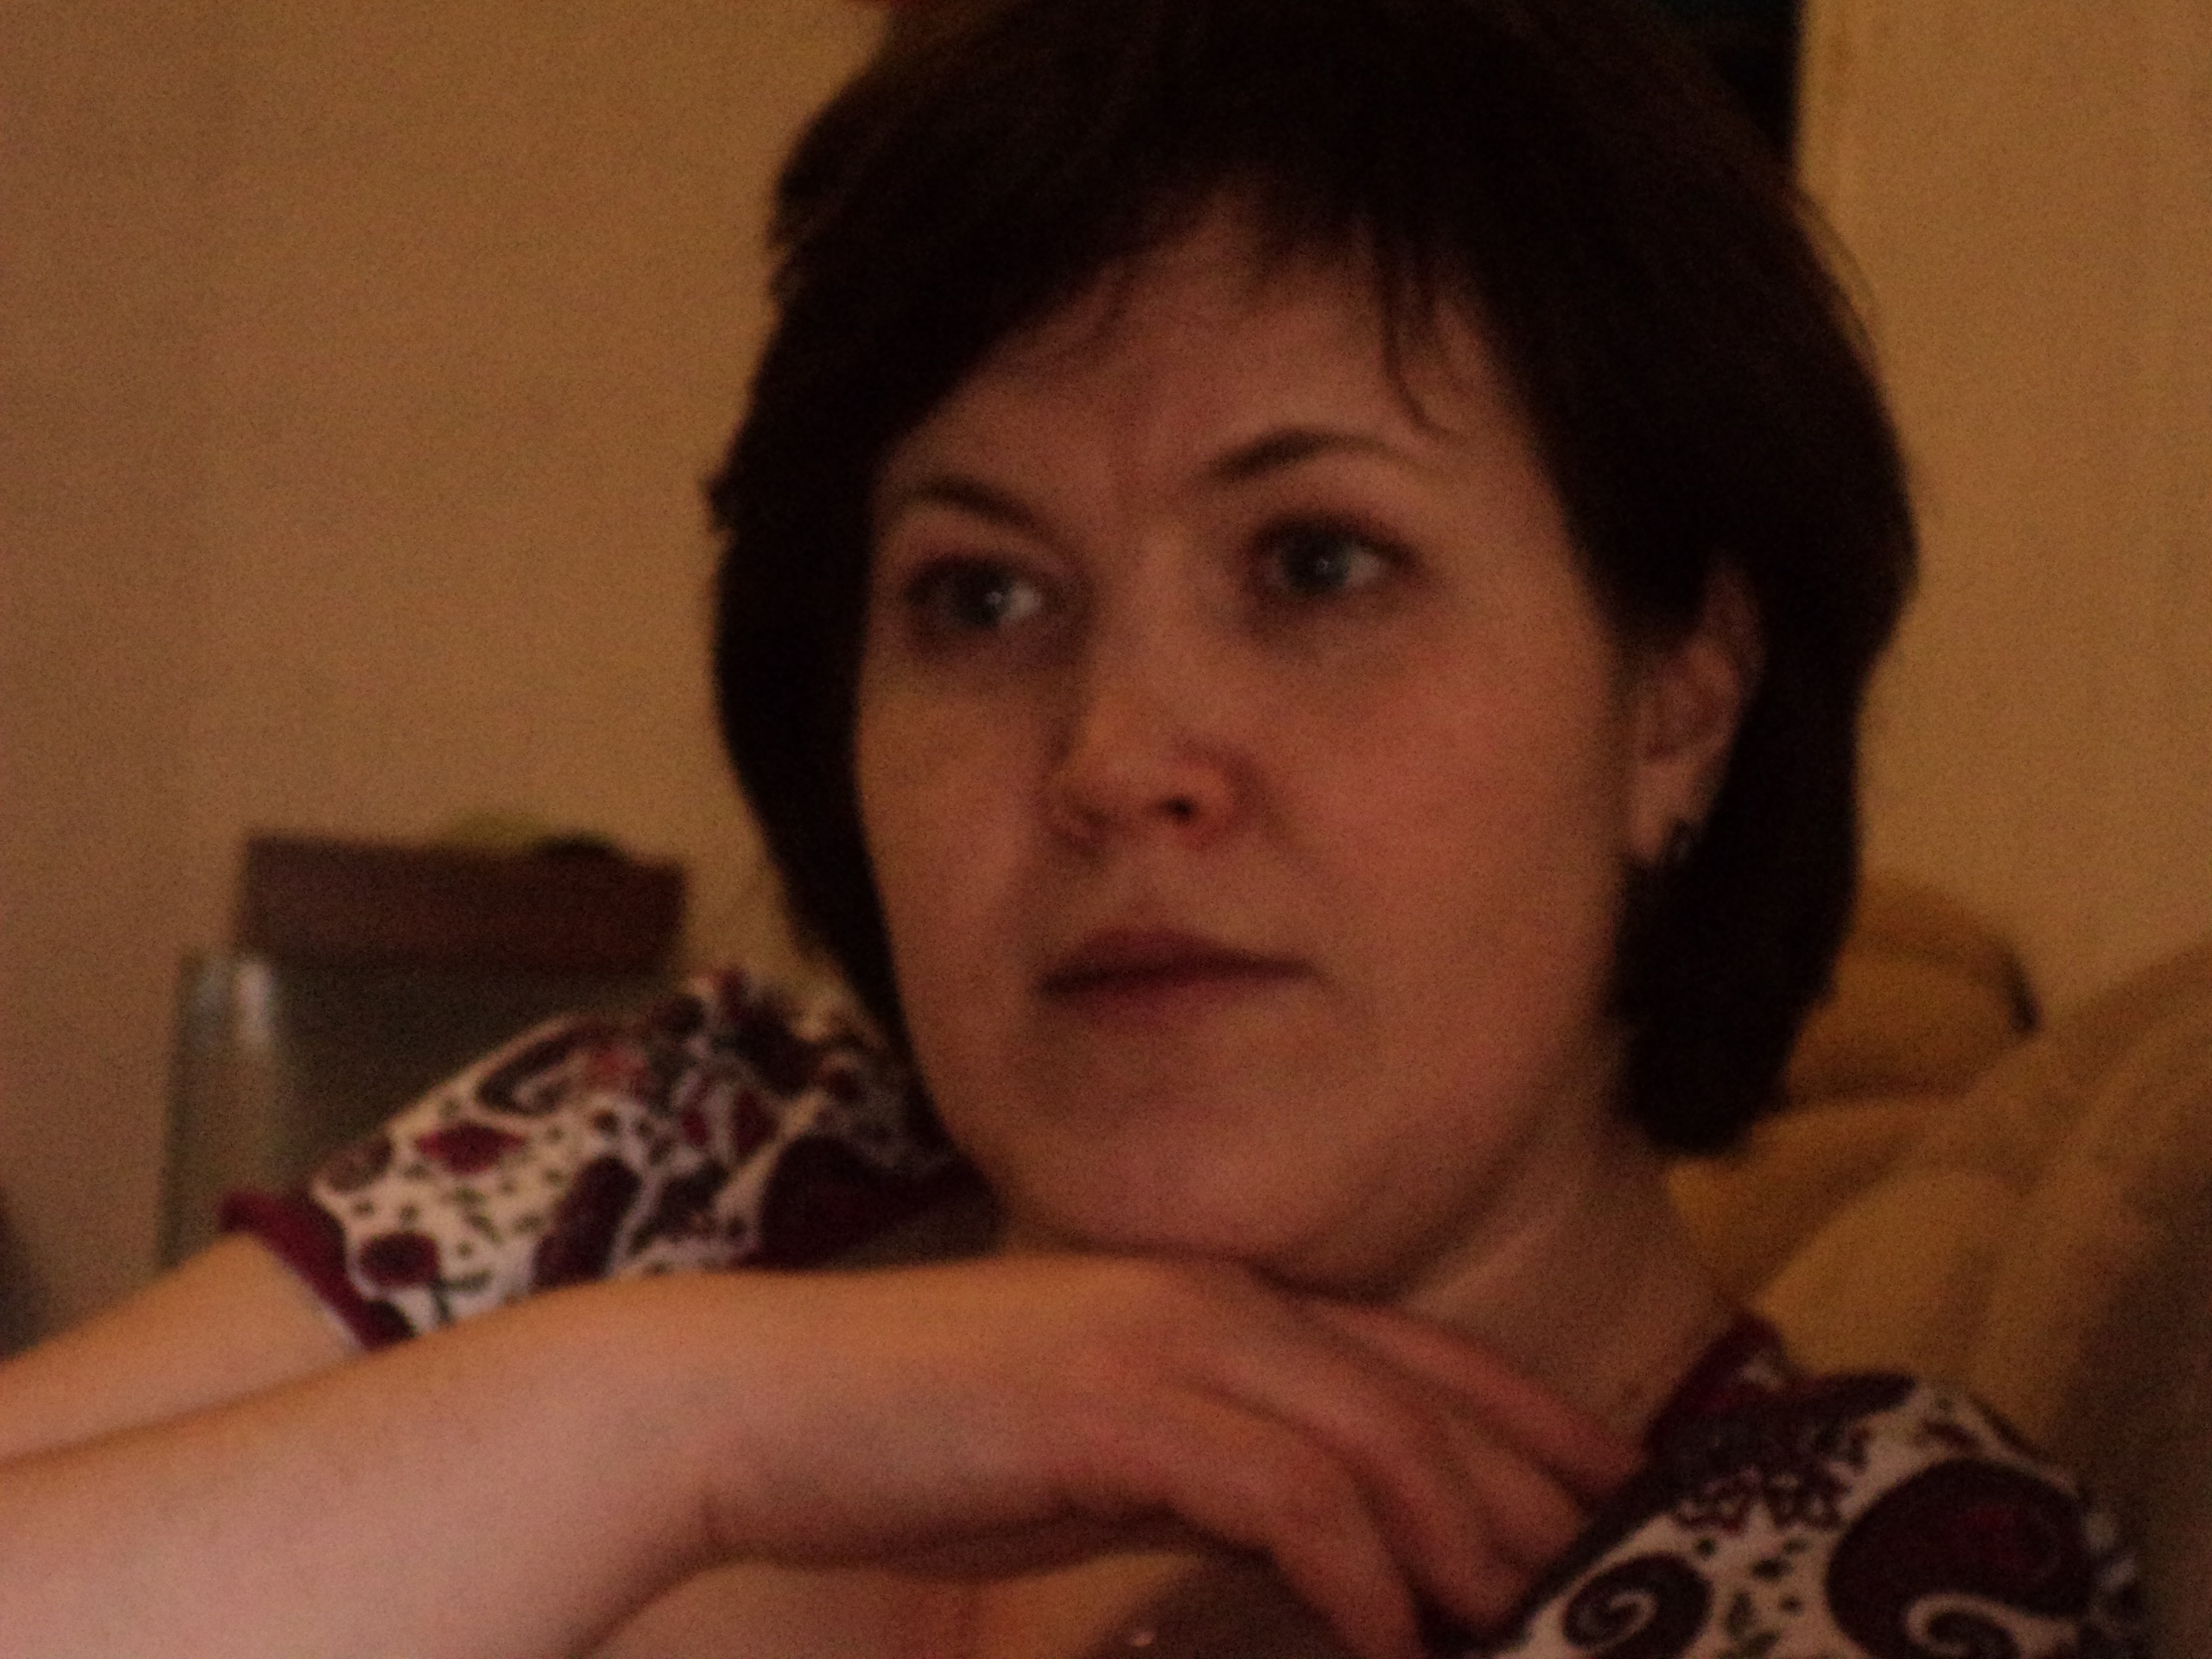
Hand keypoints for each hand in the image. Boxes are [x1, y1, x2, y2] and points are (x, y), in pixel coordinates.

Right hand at [658, 1255, 1637, 1658]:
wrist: (771, 1400)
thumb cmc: (926, 1434)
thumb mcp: (1100, 1447)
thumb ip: (1208, 1467)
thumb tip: (1313, 1536)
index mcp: (1213, 1301)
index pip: (1415, 1353)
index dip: (1527, 1417)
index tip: (1609, 1490)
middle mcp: (1211, 1301)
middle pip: (1424, 1390)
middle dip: (1530, 1485)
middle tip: (1610, 1575)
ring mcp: (1163, 1344)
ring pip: (1375, 1434)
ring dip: (1461, 1535)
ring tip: (1517, 1622)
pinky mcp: (1114, 1408)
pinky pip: (1281, 1491)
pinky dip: (1354, 1569)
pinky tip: (1384, 1637)